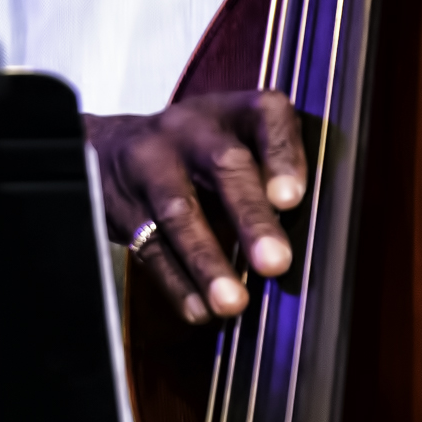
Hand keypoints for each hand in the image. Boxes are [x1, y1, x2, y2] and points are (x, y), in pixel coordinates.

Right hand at [85, 91, 307, 323]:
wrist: (108, 150)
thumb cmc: (195, 154)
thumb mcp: (232, 140)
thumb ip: (271, 173)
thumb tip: (313, 236)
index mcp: (230, 112)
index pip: (265, 114)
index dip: (282, 153)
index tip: (292, 198)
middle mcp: (190, 130)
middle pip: (222, 165)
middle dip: (250, 215)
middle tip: (275, 262)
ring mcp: (151, 166)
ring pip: (178, 211)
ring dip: (207, 259)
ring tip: (234, 302)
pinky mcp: (125, 207)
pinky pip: (150, 246)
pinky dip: (176, 282)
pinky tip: (199, 310)